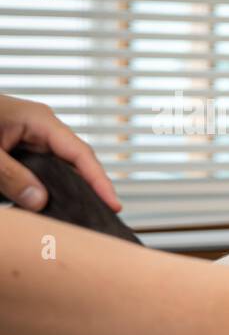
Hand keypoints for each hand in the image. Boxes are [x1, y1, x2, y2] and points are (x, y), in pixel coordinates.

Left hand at [0, 95, 119, 212]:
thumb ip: (10, 177)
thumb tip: (40, 202)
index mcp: (39, 121)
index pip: (80, 154)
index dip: (99, 181)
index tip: (113, 204)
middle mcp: (41, 128)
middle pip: (75, 161)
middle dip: (89, 187)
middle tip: (100, 214)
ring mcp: (31, 137)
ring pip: (59, 167)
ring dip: (67, 188)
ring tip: (80, 211)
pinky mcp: (19, 147)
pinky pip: (42, 169)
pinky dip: (47, 186)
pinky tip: (47, 203)